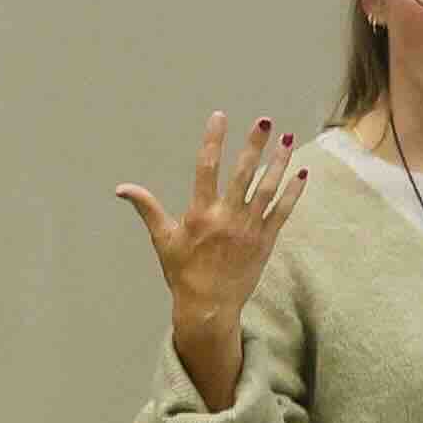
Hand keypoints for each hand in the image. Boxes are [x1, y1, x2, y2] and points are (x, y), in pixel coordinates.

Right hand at [116, 113, 308, 407]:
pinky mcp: (267, 240)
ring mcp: (250, 229)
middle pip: (243, 173)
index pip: (206, 167)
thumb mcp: (162, 238)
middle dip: (254, 145)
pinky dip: (293, 192)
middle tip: (264, 121)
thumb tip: (121, 188)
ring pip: (268, 189)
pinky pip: (283, 211)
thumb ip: (146, 208)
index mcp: (200, 213)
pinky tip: (301, 172)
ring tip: (287, 138)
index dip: (213, 140)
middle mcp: (227, 217)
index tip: (220, 117)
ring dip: (279, 162)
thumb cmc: (183, 271)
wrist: (209, 305)